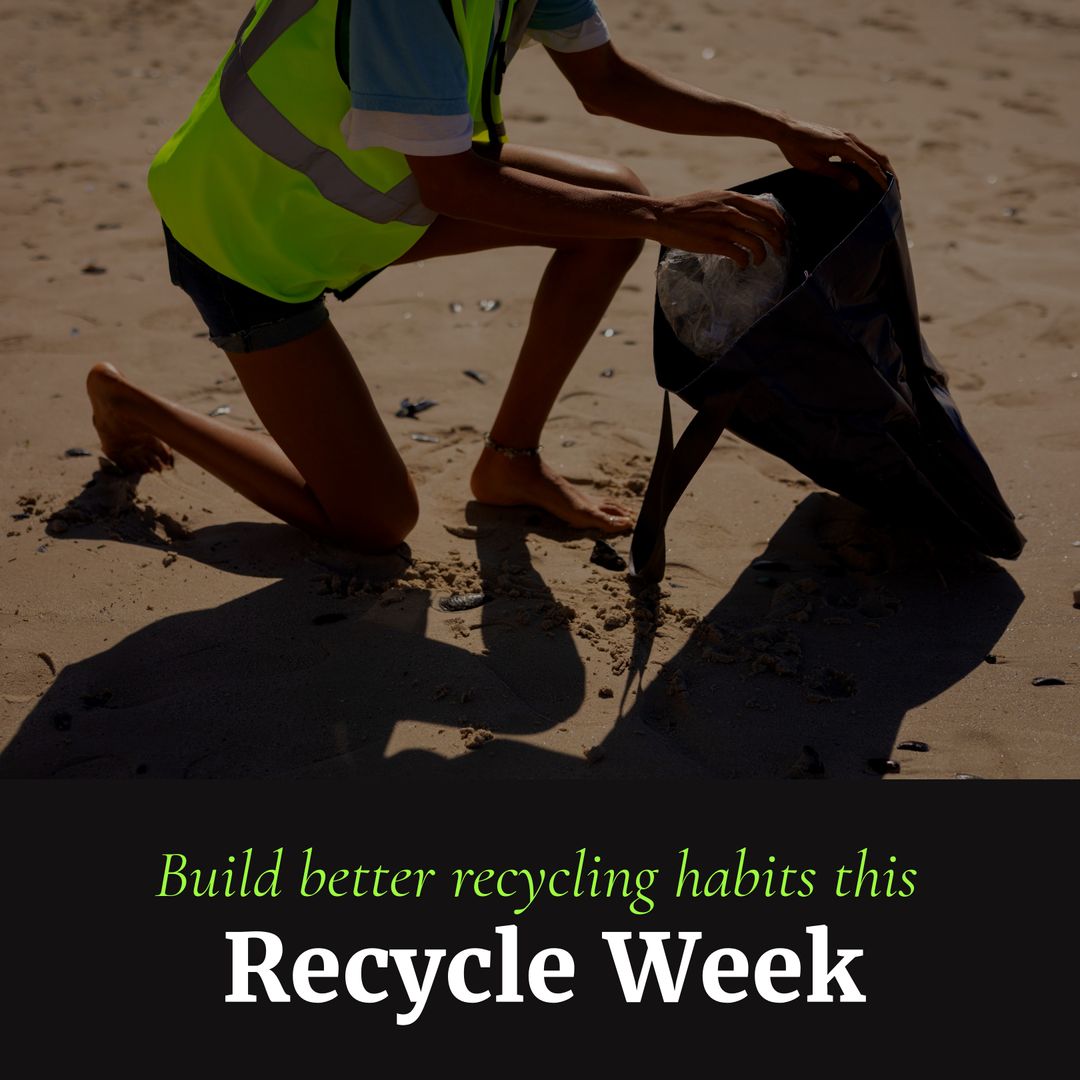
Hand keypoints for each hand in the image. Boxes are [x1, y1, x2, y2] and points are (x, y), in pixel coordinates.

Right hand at [650, 190, 787, 265]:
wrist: (662, 216)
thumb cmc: (684, 209)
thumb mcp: (711, 197)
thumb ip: (729, 203)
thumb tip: (743, 211)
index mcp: (733, 198)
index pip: (767, 209)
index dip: (779, 223)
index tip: (781, 233)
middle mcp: (733, 211)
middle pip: (768, 227)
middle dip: (778, 241)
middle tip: (779, 251)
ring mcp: (725, 228)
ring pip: (757, 243)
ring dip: (762, 255)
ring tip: (758, 262)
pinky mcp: (716, 244)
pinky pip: (741, 255)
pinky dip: (745, 262)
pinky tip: (742, 265)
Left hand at [774, 118, 894, 191]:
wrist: (787, 129)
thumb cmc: (797, 149)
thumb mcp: (816, 166)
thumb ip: (837, 175)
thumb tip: (858, 186)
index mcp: (845, 145)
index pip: (870, 164)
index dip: (880, 178)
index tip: (888, 192)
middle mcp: (850, 138)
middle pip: (877, 156)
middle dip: (888, 173)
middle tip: (895, 191)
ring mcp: (847, 137)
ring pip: (870, 153)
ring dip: (880, 168)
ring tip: (884, 185)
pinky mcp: (841, 138)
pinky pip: (860, 152)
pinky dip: (867, 163)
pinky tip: (864, 177)